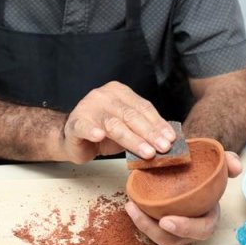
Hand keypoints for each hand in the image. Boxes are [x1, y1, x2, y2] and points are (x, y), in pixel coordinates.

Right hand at [58, 81, 176, 163]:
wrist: (74, 137)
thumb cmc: (104, 132)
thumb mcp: (127, 127)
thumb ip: (143, 129)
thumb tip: (169, 140)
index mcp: (119, 92)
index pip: (143, 107)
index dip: (158, 123)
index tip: (171, 138)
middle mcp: (103, 96)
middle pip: (130, 115)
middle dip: (150, 133)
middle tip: (163, 148)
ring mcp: (87, 108)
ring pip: (113, 124)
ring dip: (132, 139)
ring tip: (147, 152)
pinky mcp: (75, 123)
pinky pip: (84, 127)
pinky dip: (92, 131)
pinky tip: (99, 136)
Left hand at [124, 151, 242, 244]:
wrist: (190, 166)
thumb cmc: (203, 169)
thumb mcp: (215, 162)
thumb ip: (227, 162)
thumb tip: (235, 166)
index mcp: (207, 215)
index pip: (201, 229)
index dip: (185, 228)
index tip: (167, 220)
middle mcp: (190, 225)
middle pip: (175, 239)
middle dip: (157, 232)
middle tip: (143, 214)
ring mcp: (174, 226)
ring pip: (159, 236)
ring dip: (143, 225)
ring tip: (131, 207)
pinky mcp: (159, 220)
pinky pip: (149, 225)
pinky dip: (139, 217)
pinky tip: (131, 203)